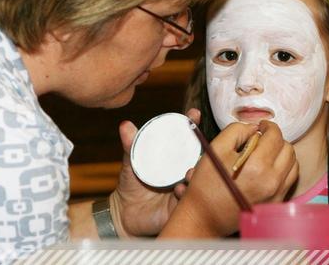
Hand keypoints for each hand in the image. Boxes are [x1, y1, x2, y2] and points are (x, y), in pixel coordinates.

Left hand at [109, 109, 201, 236]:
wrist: (125, 213)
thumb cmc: (130, 185)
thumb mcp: (130, 162)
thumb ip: (130, 145)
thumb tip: (125, 125)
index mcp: (173, 157)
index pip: (185, 138)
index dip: (191, 124)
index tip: (194, 113)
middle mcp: (182, 170)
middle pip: (198, 155)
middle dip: (204, 148)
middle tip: (199, 147)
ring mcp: (184, 186)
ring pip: (198, 177)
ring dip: (197, 172)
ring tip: (188, 173)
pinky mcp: (182, 204)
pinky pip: (191, 198)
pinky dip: (186, 192)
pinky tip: (178, 191)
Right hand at [160, 119, 297, 236]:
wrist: (205, 216)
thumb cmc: (206, 183)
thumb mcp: (215, 149)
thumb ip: (236, 131)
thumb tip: (252, 128)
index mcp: (257, 166)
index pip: (275, 136)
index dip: (268, 126)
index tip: (259, 125)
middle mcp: (272, 182)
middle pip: (288, 148)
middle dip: (275, 139)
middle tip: (260, 138)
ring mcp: (276, 195)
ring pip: (293, 164)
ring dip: (281, 153)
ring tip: (264, 153)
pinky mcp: (276, 204)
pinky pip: (289, 180)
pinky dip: (282, 169)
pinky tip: (266, 168)